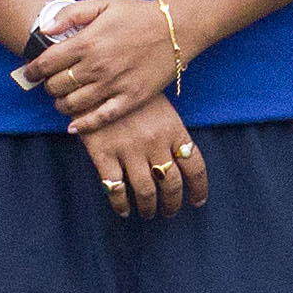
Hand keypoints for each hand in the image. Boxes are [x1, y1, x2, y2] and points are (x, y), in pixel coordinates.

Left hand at [23, 0, 189, 132]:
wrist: (177, 28)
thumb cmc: (138, 14)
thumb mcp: (103, 4)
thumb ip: (71, 14)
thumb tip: (45, 30)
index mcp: (87, 42)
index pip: (46, 63)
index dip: (32, 70)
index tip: (29, 73)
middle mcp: (96, 66)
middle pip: (56, 86)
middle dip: (48, 86)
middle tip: (51, 84)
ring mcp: (113, 85)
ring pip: (73, 105)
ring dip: (61, 105)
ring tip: (62, 100)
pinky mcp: (130, 99)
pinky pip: (101, 118)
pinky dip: (83, 125)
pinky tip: (74, 125)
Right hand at [78, 93, 204, 216]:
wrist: (94, 79)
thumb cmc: (129, 92)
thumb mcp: (159, 107)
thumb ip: (170, 133)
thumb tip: (179, 161)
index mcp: (173, 129)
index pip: (195, 167)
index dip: (199, 189)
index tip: (197, 201)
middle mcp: (155, 142)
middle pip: (172, 184)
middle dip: (172, 203)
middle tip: (169, 211)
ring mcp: (129, 150)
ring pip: (146, 192)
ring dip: (149, 207)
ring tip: (148, 213)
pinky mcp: (104, 155)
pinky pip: (116, 190)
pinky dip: (121, 205)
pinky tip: (124, 210)